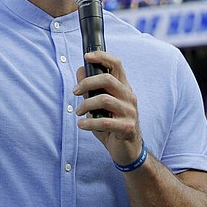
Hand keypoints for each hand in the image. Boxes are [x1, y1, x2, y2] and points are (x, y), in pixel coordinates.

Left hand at [73, 51, 143, 165]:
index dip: (102, 56)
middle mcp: (129, 97)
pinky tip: (82, 125)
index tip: (87, 56)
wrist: (128, 150)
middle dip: (87, 83)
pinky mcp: (127, 128)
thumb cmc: (113, 126)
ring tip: (78, 112)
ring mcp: (130, 112)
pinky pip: (105, 122)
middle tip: (75, 91)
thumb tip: (81, 70)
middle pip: (108, 80)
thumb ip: (92, 89)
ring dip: (86, 105)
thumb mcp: (101, 105)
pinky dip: (89, 123)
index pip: (117, 64)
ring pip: (104, 100)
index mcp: (124, 88)